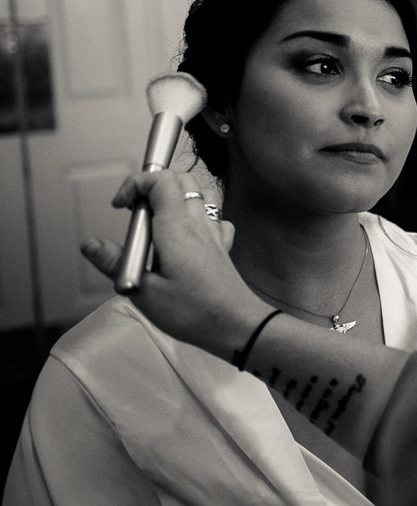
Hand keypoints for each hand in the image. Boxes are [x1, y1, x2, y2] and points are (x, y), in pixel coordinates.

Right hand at [81, 169, 273, 361]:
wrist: (236, 325)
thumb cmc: (194, 312)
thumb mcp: (143, 291)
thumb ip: (115, 262)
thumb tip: (91, 244)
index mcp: (176, 228)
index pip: (160, 180)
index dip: (135, 183)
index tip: (120, 205)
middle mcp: (198, 224)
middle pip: (181, 180)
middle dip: (154, 185)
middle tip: (136, 211)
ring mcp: (214, 233)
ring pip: (200, 194)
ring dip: (177, 197)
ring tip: (158, 221)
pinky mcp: (223, 247)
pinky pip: (215, 218)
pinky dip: (200, 216)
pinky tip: (188, 236)